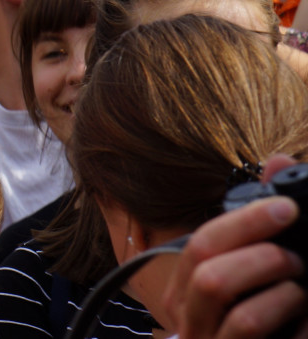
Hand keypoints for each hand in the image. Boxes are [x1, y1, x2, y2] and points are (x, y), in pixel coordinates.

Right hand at [162, 154, 306, 338]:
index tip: (287, 207)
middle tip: (295, 249)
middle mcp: (189, 317)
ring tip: (300, 282)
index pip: (201, 242)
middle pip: (206, 262)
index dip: (245, 220)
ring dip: (270, 277)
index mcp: (190, 291)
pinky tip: (307, 312)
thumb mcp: (266, 278)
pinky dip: (284, 310)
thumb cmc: (271, 332)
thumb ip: (266, 227)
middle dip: (255, 243)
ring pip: (220, 291)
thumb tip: (281, 164)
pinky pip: (247, 325)